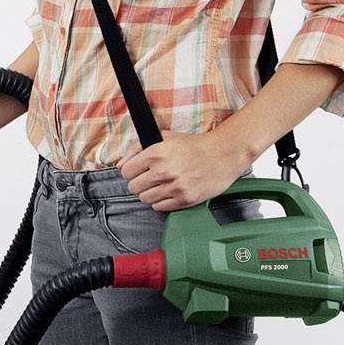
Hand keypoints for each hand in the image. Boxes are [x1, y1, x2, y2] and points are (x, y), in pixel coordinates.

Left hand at [118, 132, 250, 211]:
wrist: (222, 154)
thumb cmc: (194, 145)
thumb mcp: (164, 137)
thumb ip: (138, 148)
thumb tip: (121, 165)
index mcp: (156, 154)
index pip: (126, 172)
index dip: (131, 171)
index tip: (138, 171)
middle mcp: (163, 171)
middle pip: (133, 188)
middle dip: (139, 183)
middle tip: (150, 179)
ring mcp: (174, 187)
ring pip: (145, 199)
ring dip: (150, 193)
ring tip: (161, 185)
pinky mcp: (184, 199)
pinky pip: (159, 207)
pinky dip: (162, 201)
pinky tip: (170, 191)